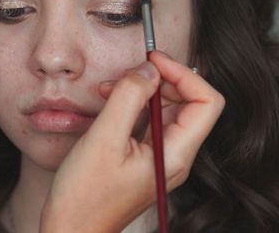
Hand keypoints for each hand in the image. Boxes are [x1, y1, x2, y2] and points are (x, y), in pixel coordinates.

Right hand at [40, 52, 224, 232]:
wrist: (72, 230)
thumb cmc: (85, 197)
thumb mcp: (104, 139)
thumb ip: (128, 98)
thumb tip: (148, 69)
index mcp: (176, 155)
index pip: (206, 103)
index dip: (184, 75)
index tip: (154, 62)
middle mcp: (174, 156)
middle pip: (188, 102)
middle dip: (161, 80)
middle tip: (130, 71)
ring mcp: (159, 158)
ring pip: (165, 110)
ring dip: (142, 90)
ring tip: (109, 87)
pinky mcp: (143, 157)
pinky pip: (147, 122)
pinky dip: (132, 105)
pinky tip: (108, 101)